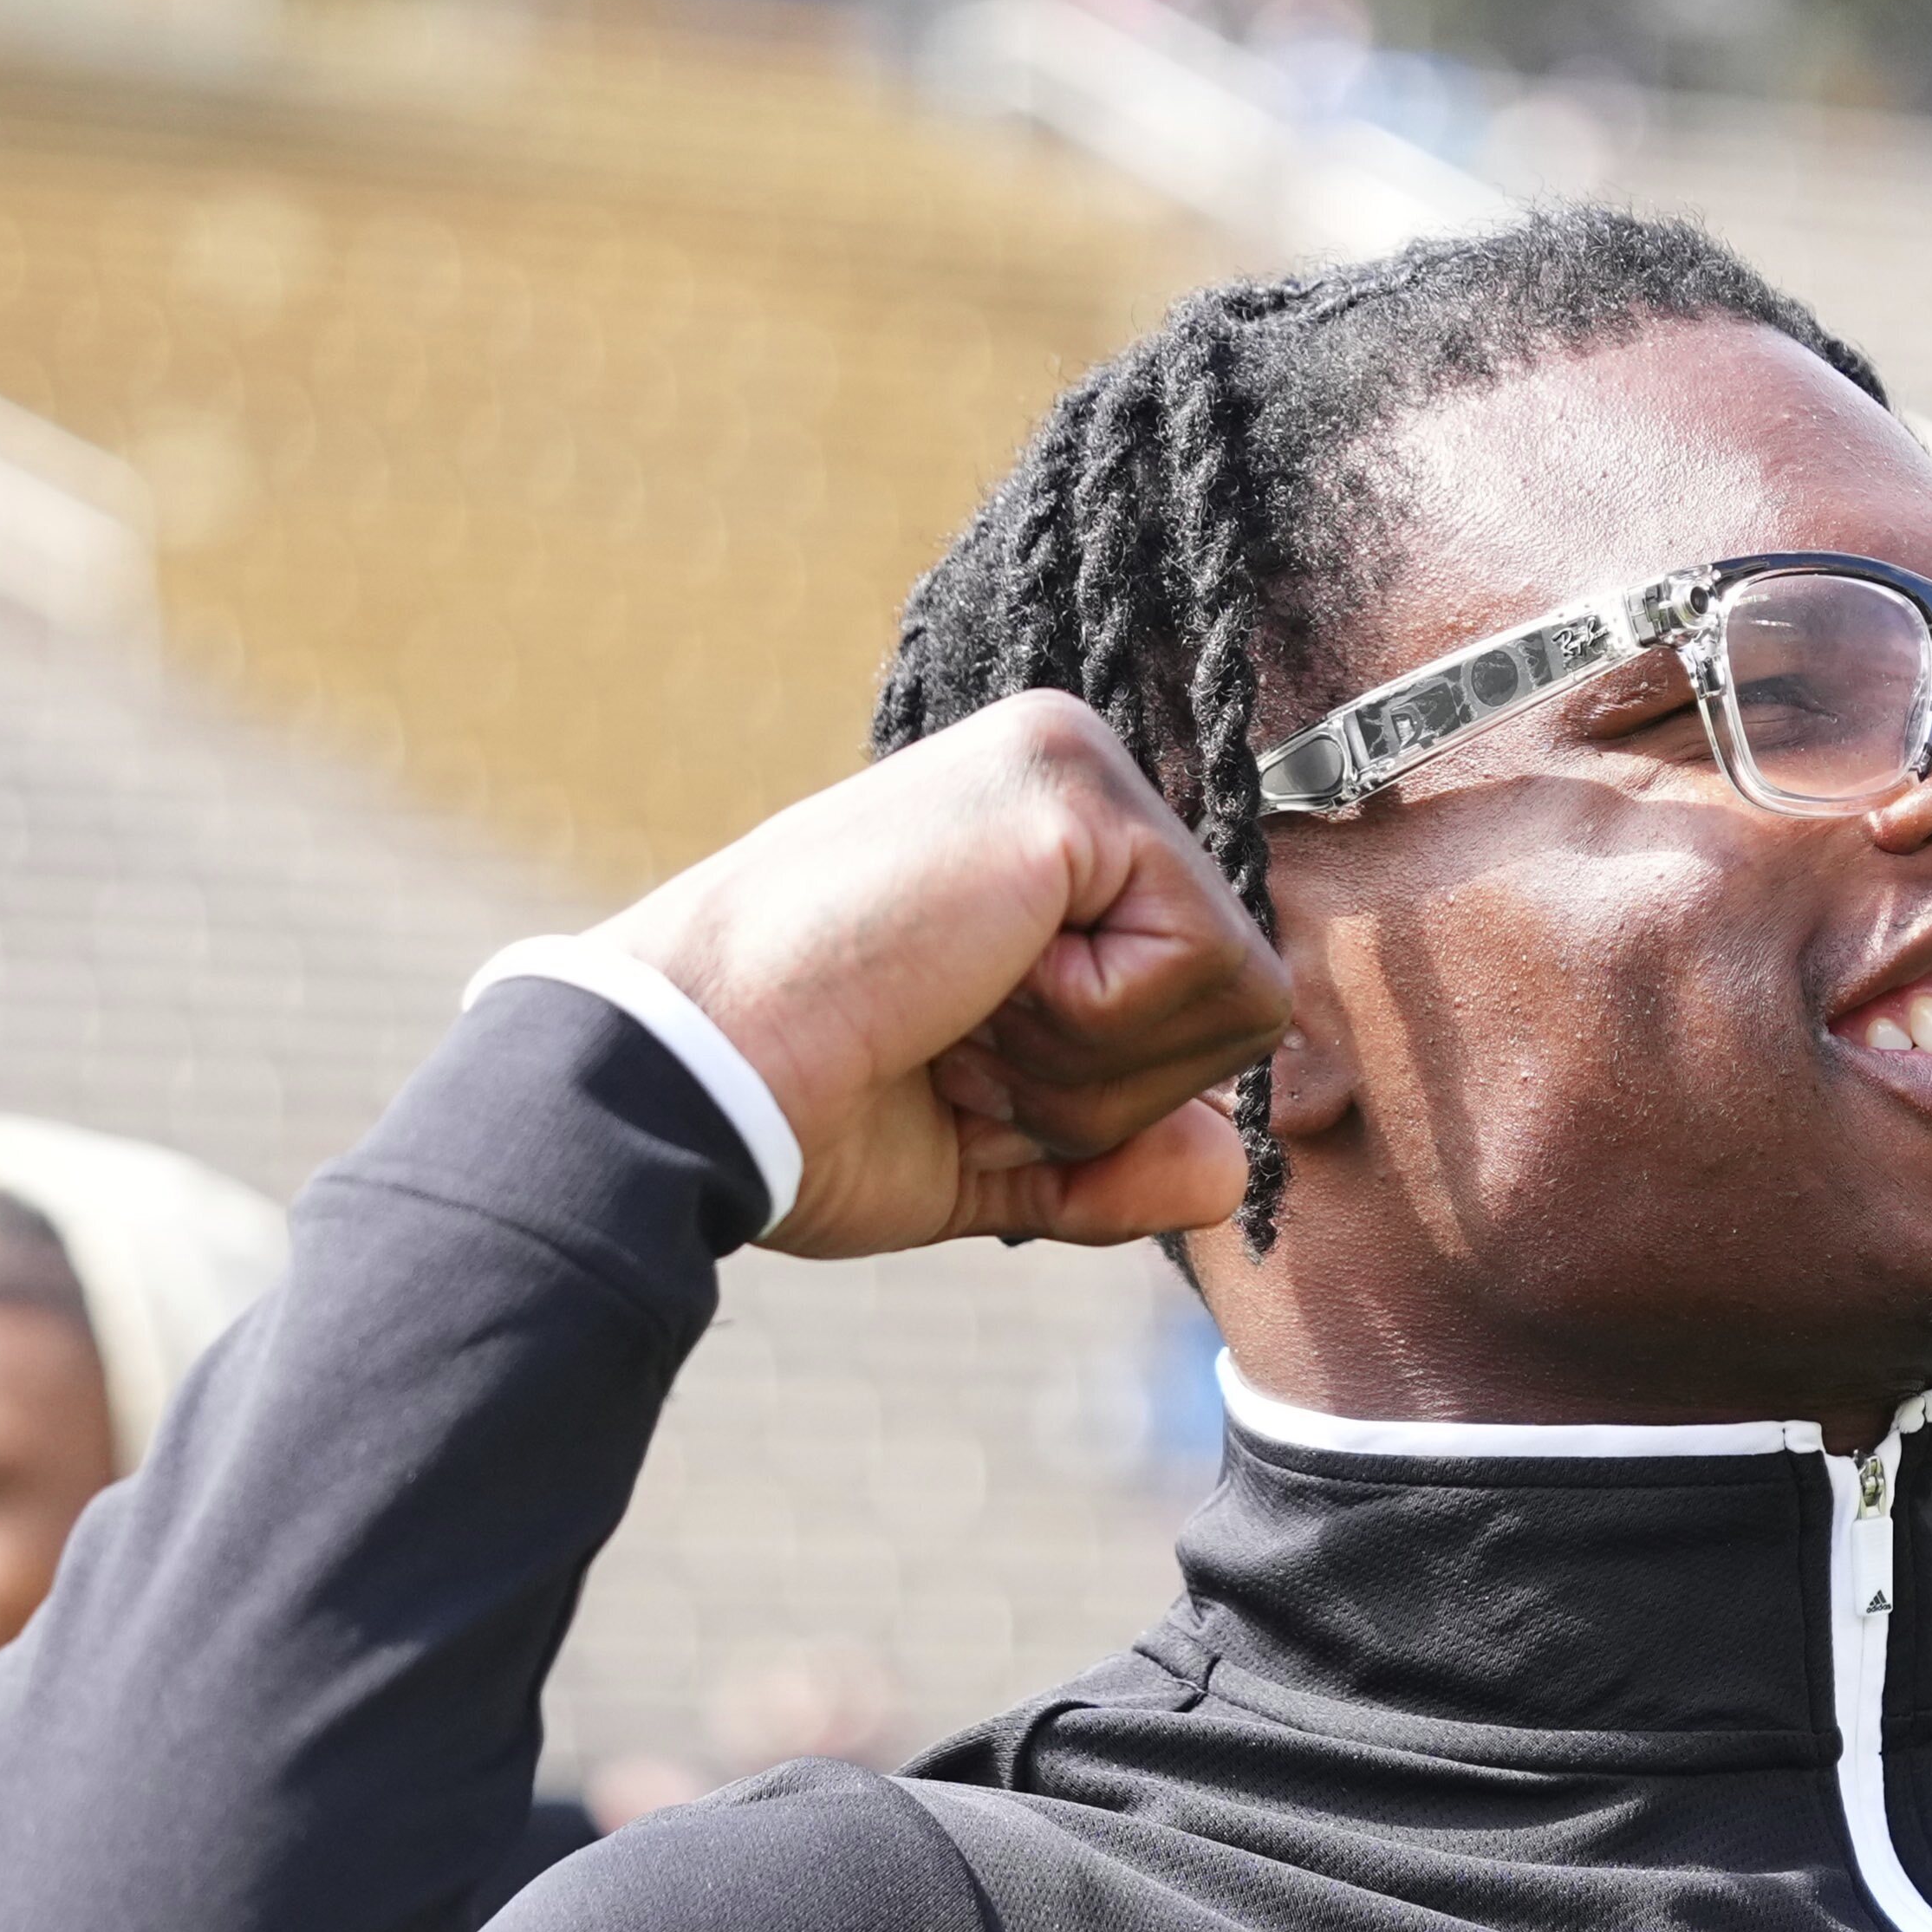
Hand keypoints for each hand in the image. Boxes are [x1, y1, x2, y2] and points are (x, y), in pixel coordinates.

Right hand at [591, 694, 1295, 1259]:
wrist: (689, 1086)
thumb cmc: (800, 1109)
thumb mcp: (987, 1153)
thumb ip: (1113, 1162)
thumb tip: (1231, 1167)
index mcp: (1050, 845)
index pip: (1198, 1006)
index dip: (1096, 1096)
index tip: (950, 1063)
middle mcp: (1074, 774)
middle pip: (1242, 1001)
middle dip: (1109, 1086)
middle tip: (952, 1043)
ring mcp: (1074, 764)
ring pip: (1240, 992)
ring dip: (1093, 1066)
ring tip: (952, 1012)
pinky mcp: (1072, 789)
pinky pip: (1202, 970)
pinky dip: (1090, 1032)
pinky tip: (969, 986)